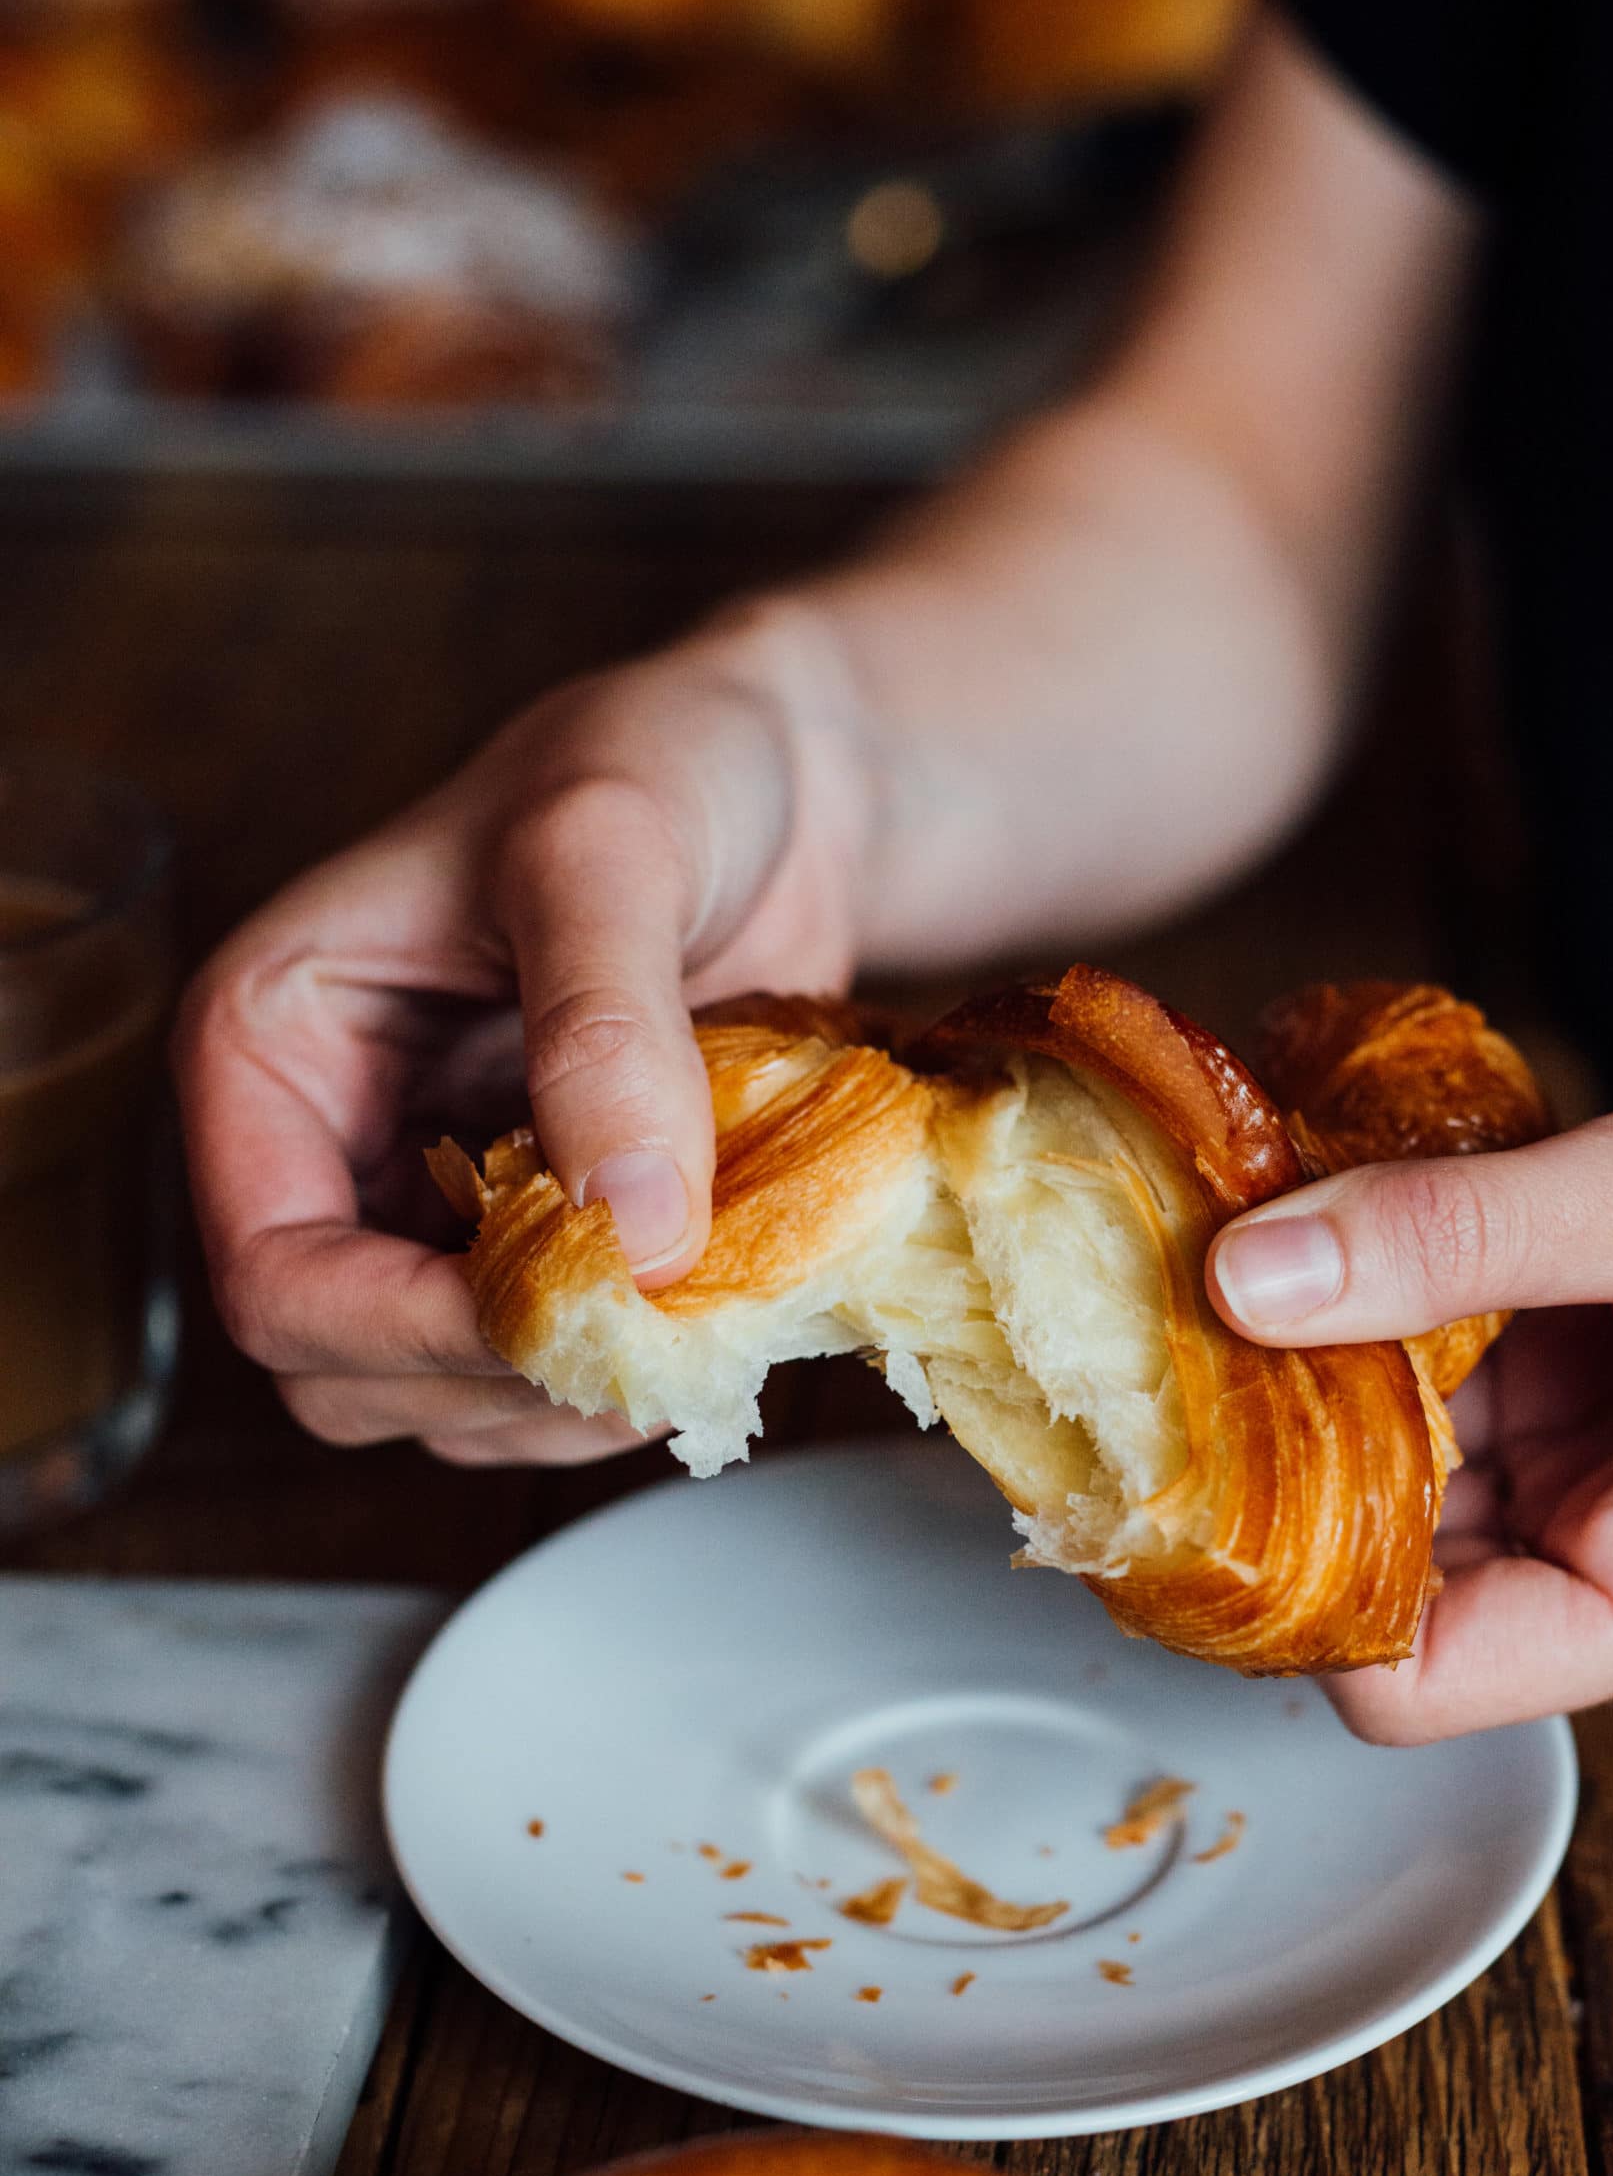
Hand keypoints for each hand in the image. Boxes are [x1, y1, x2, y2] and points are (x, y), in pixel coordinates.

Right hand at [176, 605, 869, 1463]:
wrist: (781, 787)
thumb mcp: (610, 845)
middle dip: (508, 1379)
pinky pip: (554, 1385)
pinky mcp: (533, 1253)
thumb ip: (605, 1025)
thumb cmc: (661, 765)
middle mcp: (327, 1154)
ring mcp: (430, 1216)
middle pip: (350, 1378)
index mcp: (269, 1051)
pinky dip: (640, 1381)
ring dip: (587, 1399)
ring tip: (717, 1304)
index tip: (573, 1319)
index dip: (411, 1333)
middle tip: (670, 1327)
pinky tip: (727, 1303)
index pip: (277, 1279)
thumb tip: (630, 1225)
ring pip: (455, 1410)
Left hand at [1207, 961, 1612, 1739]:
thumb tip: (1250, 1280)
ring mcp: (1585, 1447)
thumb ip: (1457, 1239)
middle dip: (1273, 1468)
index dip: (1289, 1599)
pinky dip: (1358, 1288)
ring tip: (1212, 1257)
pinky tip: (1299, 1208)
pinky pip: (1421, 1346)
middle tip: (1157, 1347)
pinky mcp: (1566, 1351)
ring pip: (1383, 1450)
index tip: (1191, 1476)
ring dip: (1303, 1363)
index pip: (1411, 1683)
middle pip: (1373, 1568)